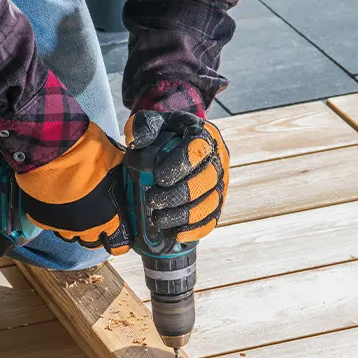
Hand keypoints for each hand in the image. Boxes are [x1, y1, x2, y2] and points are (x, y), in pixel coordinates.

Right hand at [15, 123, 131, 254]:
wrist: (55, 153)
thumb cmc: (88, 156)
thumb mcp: (115, 163)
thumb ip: (120, 177)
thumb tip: (127, 175)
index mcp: (110, 218)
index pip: (119, 244)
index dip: (119, 239)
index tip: (116, 230)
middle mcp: (87, 228)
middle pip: (92, 242)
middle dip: (94, 231)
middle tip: (92, 216)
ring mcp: (63, 226)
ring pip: (70, 235)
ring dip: (72, 225)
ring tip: (71, 208)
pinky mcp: (43, 220)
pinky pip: (50, 224)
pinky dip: (52, 216)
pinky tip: (53, 203)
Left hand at [125, 111, 229, 242]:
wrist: (176, 145)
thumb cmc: (164, 134)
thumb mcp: (153, 122)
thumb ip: (143, 126)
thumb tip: (137, 141)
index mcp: (205, 135)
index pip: (198, 149)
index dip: (180, 165)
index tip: (158, 177)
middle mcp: (219, 159)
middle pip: (205, 181)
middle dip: (178, 195)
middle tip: (153, 200)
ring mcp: (221, 183)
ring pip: (209, 203)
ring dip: (183, 215)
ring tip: (158, 219)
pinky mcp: (217, 203)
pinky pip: (212, 220)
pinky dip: (195, 230)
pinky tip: (176, 234)